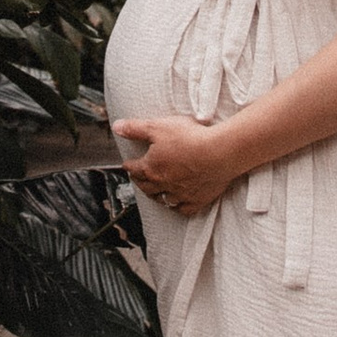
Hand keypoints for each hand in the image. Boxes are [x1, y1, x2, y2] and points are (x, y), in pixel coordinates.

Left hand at [114, 108, 245, 218]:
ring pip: (163, 199)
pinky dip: (178, 207)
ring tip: (154, 192)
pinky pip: (183, 209)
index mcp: (151, 168)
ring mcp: (180, 194)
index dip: (129, 165)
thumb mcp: (158, 127)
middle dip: (139, 181)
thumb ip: (135, 128)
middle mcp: (163, 184)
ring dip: (156, 196)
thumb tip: (117, 127)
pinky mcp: (197, 200)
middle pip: (146, 186)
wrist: (219, 153)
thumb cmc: (190, 138)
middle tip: (137, 178)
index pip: (134, 168)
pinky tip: (177, 204)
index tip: (127, 164)